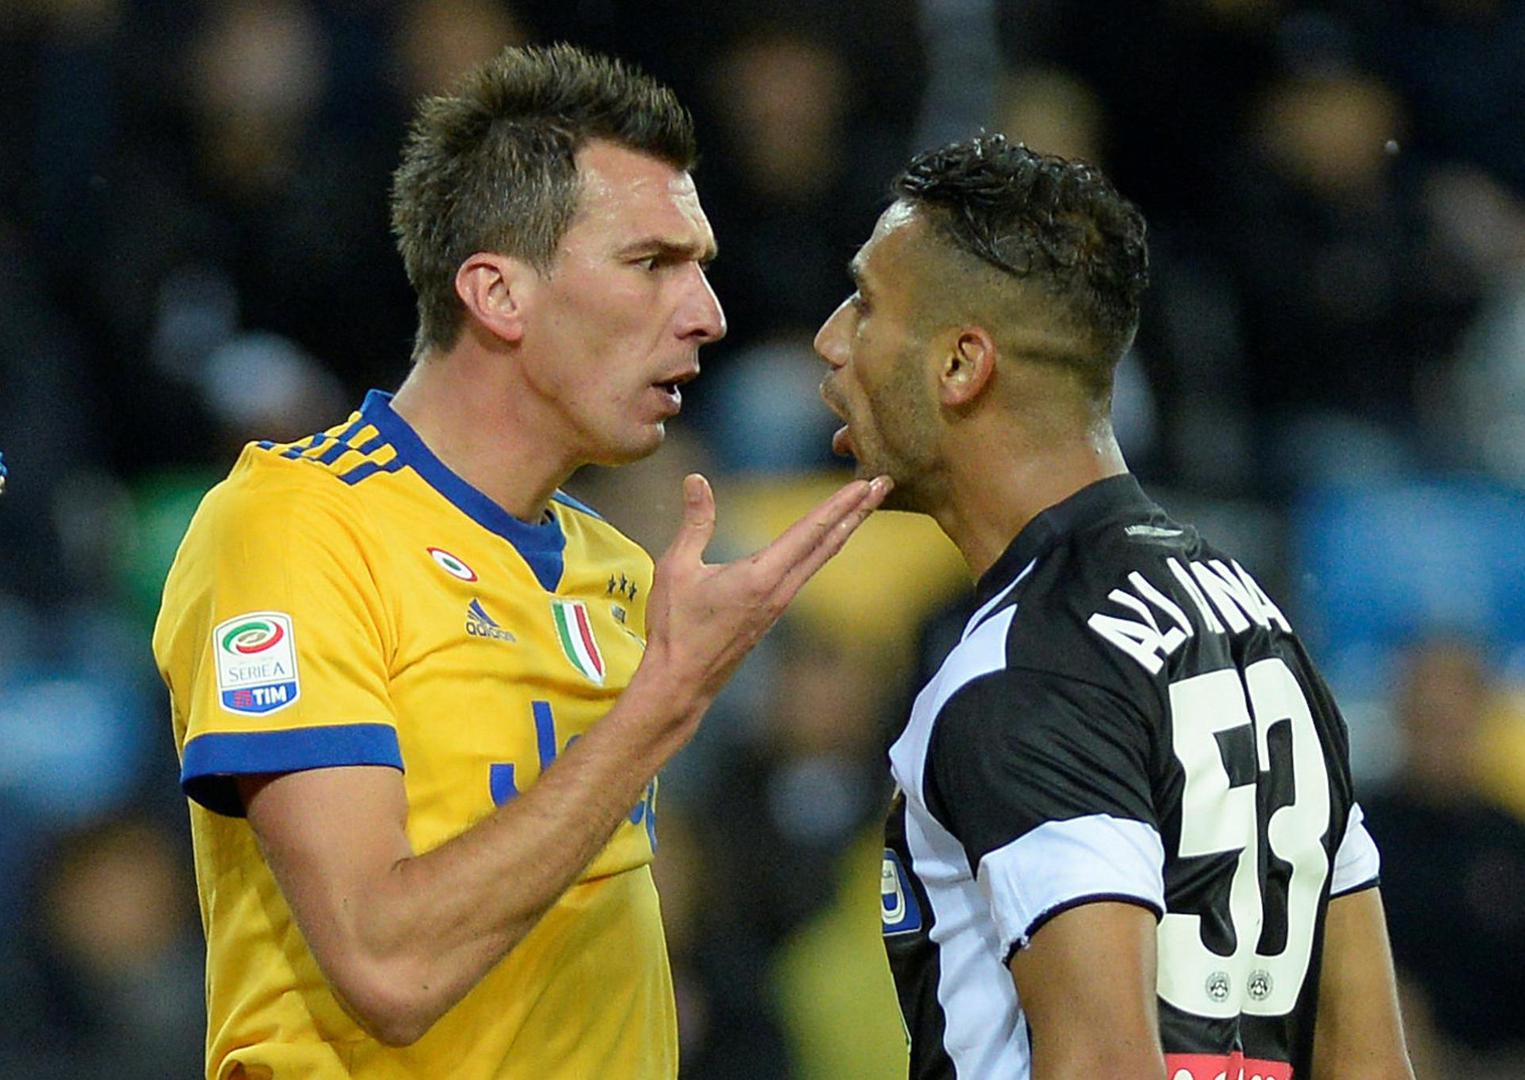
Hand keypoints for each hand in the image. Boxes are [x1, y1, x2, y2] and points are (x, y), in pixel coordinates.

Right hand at [637, 472, 890, 723]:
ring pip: (821, 559)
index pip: (809, 531)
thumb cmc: (675, 628)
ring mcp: (779, 605)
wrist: (681, 682)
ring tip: (863, 507)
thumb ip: (695, 522)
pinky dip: (824, 548)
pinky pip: (807, 573)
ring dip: (844, 529)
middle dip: (857, 512)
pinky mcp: (772, 613)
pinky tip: (826, 542)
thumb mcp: (677, 568)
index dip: (838, 504)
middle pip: (827, 543)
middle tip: (884, 484)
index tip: (865, 484)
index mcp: (761, 577)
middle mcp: (780, 590)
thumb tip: (696, 479)